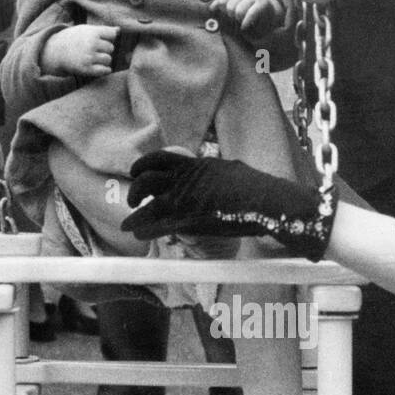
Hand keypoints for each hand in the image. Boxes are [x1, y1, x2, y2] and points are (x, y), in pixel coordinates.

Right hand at [42, 24, 119, 78]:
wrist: (57, 51)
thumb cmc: (75, 39)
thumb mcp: (87, 30)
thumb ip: (103, 30)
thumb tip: (119, 30)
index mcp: (92, 32)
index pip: (112, 35)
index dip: (108, 38)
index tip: (99, 39)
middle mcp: (91, 44)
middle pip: (111, 48)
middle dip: (105, 49)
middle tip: (94, 49)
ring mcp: (89, 57)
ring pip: (108, 59)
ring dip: (104, 60)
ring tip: (94, 57)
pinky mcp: (87, 69)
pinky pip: (105, 70)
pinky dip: (105, 69)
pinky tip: (99, 66)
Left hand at [121, 149, 336, 259]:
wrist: (265, 200)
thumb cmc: (256, 188)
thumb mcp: (232, 170)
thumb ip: (220, 172)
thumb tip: (227, 171)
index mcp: (195, 164)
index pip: (160, 159)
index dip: (144, 165)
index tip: (137, 172)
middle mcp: (185, 179)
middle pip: (146, 178)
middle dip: (135, 190)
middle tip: (132, 200)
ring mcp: (183, 198)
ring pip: (145, 204)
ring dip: (134, 214)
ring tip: (130, 224)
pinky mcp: (186, 219)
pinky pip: (155, 226)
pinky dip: (143, 231)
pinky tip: (138, 235)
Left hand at [212, 0, 283, 34]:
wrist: (266, 9)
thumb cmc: (246, 9)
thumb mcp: (232, 4)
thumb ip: (220, 6)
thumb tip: (211, 9)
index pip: (221, 2)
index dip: (223, 11)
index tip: (229, 14)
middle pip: (229, 8)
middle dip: (232, 17)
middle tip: (237, 19)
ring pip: (238, 12)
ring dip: (239, 20)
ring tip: (242, 21)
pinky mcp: (262, 3)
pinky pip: (250, 14)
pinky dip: (245, 23)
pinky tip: (243, 27)